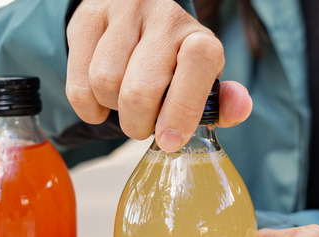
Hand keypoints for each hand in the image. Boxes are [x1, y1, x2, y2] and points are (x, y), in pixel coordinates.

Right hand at [66, 0, 252, 150]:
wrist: (133, 21)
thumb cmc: (170, 63)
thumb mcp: (200, 83)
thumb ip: (220, 102)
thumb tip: (240, 108)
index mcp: (198, 36)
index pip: (198, 64)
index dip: (182, 110)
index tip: (169, 140)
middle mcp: (163, 16)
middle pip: (140, 90)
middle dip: (138, 124)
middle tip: (143, 126)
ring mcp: (122, 13)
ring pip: (105, 83)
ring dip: (112, 110)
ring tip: (123, 104)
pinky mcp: (88, 20)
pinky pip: (79, 82)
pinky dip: (87, 106)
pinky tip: (99, 101)